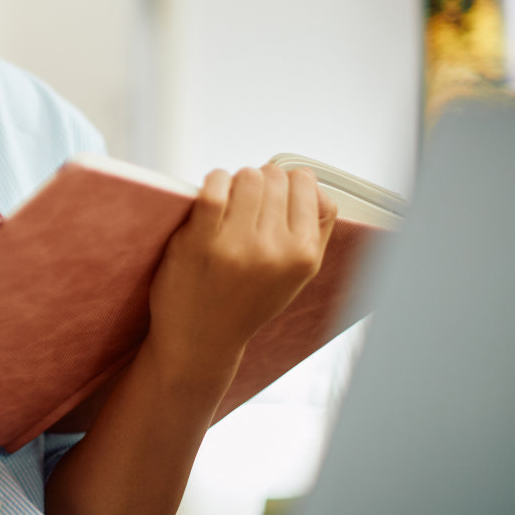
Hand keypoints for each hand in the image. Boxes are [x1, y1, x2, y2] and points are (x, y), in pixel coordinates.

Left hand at [145, 164, 337, 372]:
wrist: (201, 337)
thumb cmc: (247, 300)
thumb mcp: (295, 274)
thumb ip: (313, 230)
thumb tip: (311, 183)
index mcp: (303, 256)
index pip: (309, 187)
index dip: (290, 182)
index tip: (276, 191)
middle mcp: (275, 251)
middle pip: (276, 178)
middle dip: (262, 182)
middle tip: (247, 202)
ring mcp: (238, 245)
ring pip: (248, 177)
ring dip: (236, 181)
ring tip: (228, 201)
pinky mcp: (200, 240)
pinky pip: (214, 187)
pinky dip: (214, 180)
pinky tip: (212, 191)